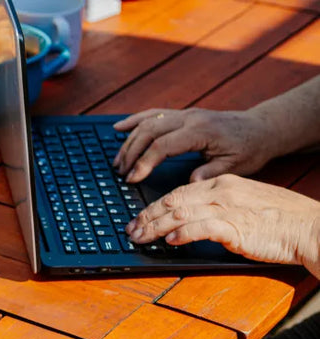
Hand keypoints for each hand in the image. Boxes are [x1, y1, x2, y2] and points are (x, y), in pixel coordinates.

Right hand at [113, 108, 277, 183]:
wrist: (261, 129)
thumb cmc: (249, 148)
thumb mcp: (235, 166)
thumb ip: (210, 173)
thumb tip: (189, 184)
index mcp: (201, 131)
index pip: (162, 145)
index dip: (144, 163)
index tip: (132, 179)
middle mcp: (190, 118)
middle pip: (149, 131)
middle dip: (130, 153)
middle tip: (121, 173)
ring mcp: (185, 114)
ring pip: (147, 122)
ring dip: (129, 141)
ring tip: (117, 160)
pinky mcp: (182, 114)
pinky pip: (153, 114)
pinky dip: (134, 120)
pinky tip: (118, 128)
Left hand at [126, 174, 319, 273]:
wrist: (310, 226)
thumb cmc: (279, 220)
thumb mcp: (244, 205)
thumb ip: (216, 209)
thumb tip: (188, 222)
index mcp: (223, 184)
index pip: (178, 192)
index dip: (154, 206)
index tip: (139, 218)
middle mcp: (222, 192)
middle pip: (173, 201)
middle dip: (146, 216)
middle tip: (130, 230)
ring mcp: (228, 208)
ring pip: (180, 214)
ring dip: (155, 228)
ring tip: (140, 238)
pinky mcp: (236, 227)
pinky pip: (201, 228)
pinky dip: (182, 234)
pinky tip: (170, 242)